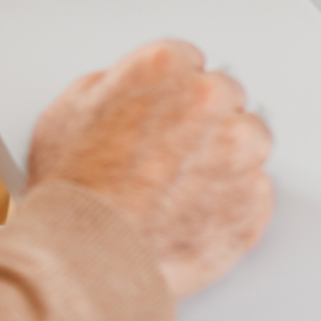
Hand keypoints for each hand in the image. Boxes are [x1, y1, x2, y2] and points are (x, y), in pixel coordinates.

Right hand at [27, 40, 273, 300]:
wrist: (88, 259)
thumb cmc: (73, 193)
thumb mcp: (66, 113)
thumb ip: (111, 87)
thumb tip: (126, 92)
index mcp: (165, 68)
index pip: (187, 62)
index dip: (169, 93)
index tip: (160, 112)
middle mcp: (209, 102)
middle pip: (223, 97)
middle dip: (200, 121)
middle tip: (167, 154)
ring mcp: (238, 153)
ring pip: (249, 141)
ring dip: (225, 158)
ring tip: (182, 188)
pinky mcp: (254, 201)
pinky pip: (254, 193)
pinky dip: (232, 202)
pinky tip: (194, 213)